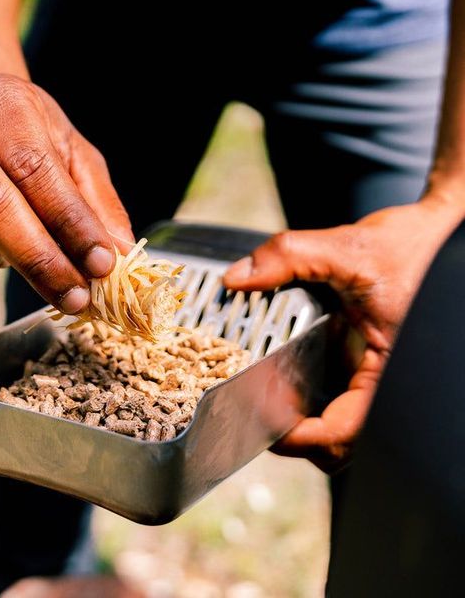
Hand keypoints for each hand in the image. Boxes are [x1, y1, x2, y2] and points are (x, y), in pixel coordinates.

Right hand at [0, 74, 132, 313]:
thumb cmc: (33, 143)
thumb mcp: (76, 159)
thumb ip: (98, 205)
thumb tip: (121, 256)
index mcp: (1, 102)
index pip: (35, 168)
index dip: (71, 225)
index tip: (103, 267)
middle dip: (39, 261)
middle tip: (75, 298)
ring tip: (8, 256)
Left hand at [224, 198, 462, 471]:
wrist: (441, 236)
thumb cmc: (417, 248)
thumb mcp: (349, 249)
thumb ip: (291, 257)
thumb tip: (238, 277)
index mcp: (389, 372)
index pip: (343, 434)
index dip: (299, 439)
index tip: (263, 425)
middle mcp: (385, 383)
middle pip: (337, 443)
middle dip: (295, 435)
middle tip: (256, 412)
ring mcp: (377, 378)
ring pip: (338, 425)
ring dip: (302, 420)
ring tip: (265, 399)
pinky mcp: (369, 366)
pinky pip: (340, 399)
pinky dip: (312, 398)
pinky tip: (286, 376)